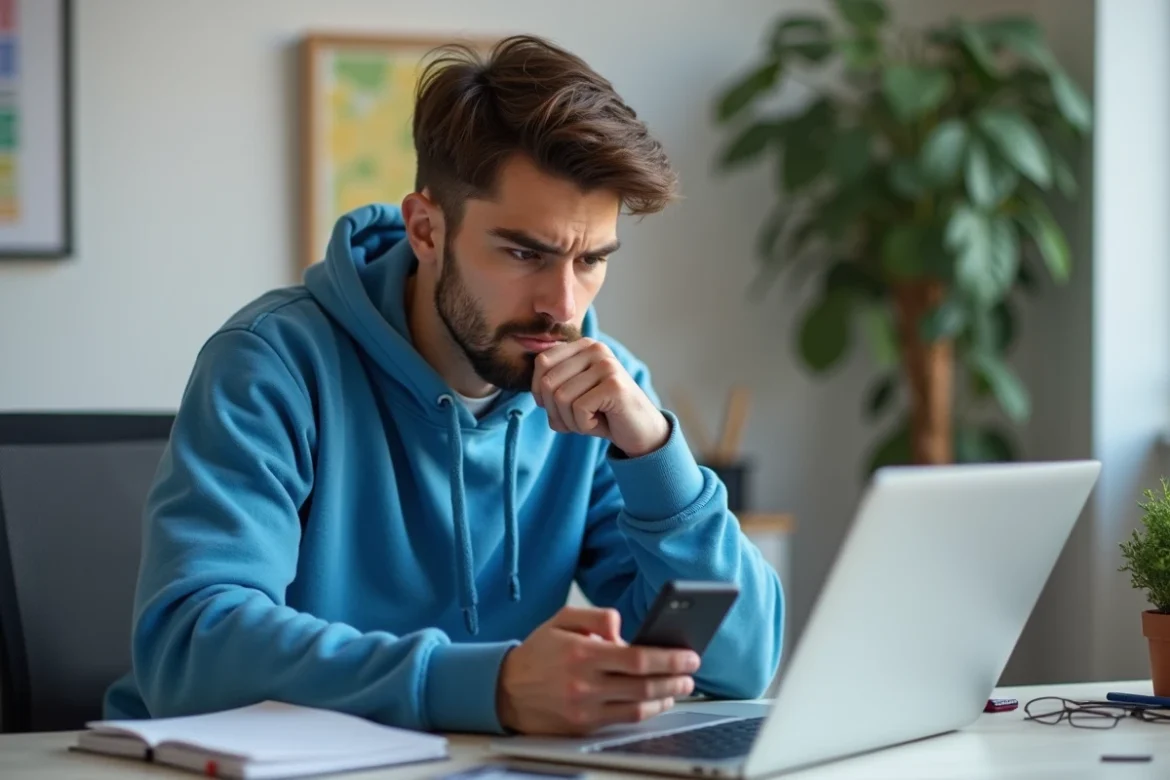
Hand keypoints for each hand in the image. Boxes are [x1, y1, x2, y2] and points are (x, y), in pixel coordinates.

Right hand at [496, 606, 699, 735]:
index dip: (669, 658)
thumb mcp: (561, 620)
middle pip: (644, 684)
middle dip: (675, 679)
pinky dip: (646, 712)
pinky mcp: (584, 726)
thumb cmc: (537, 653)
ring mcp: (585, 708)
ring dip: (666, 698)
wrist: (505, 690)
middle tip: (691, 673)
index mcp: (582, 653)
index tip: (688, 655)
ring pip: (638, 707)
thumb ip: (596, 616)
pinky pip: (624, 721)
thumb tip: (622, 628)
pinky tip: (657, 702)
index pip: (637, 658)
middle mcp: (585, 683)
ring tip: (680, 687)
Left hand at [532, 339, 669, 457]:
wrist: (640, 431)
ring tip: (590, 420)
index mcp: (583, 346)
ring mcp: (607, 365)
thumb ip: (551, 387)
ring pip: (561, 398)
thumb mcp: (572, 395)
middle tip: (576, 420)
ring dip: (571, 421)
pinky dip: (584, 426)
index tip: (558, 407)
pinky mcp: (615, 386)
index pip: (542, 362)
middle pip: (548, 382)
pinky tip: (601, 423)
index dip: (540, 392)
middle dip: (555, 411)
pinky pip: (579, 409)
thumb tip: (536, 392)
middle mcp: (596, 349)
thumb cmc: (603, 413)